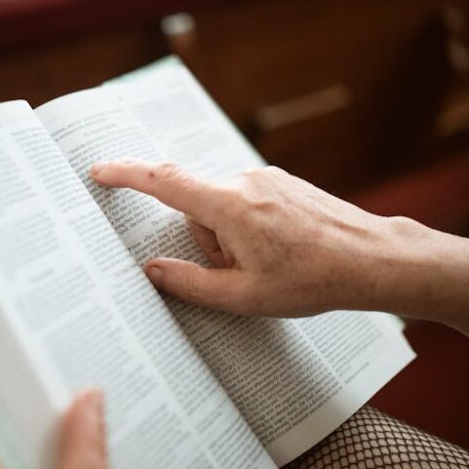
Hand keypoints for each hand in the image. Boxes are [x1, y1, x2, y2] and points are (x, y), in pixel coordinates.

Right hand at [90, 161, 468, 333]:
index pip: (163, 182)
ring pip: (221, 208)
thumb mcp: (243, 297)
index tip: (98, 171)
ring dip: (229, 238)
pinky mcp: (280, 182)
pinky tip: (280, 251)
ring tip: (267, 265)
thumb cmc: (310, 281)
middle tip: (240, 273)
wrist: (369, 258)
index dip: (126, 175)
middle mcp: (243, 181)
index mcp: (228, 206)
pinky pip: (244, 202)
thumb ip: (189, 284)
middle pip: (195, 209)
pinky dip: (248, 228)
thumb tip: (151, 271)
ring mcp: (264, 178)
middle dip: (205, 242)